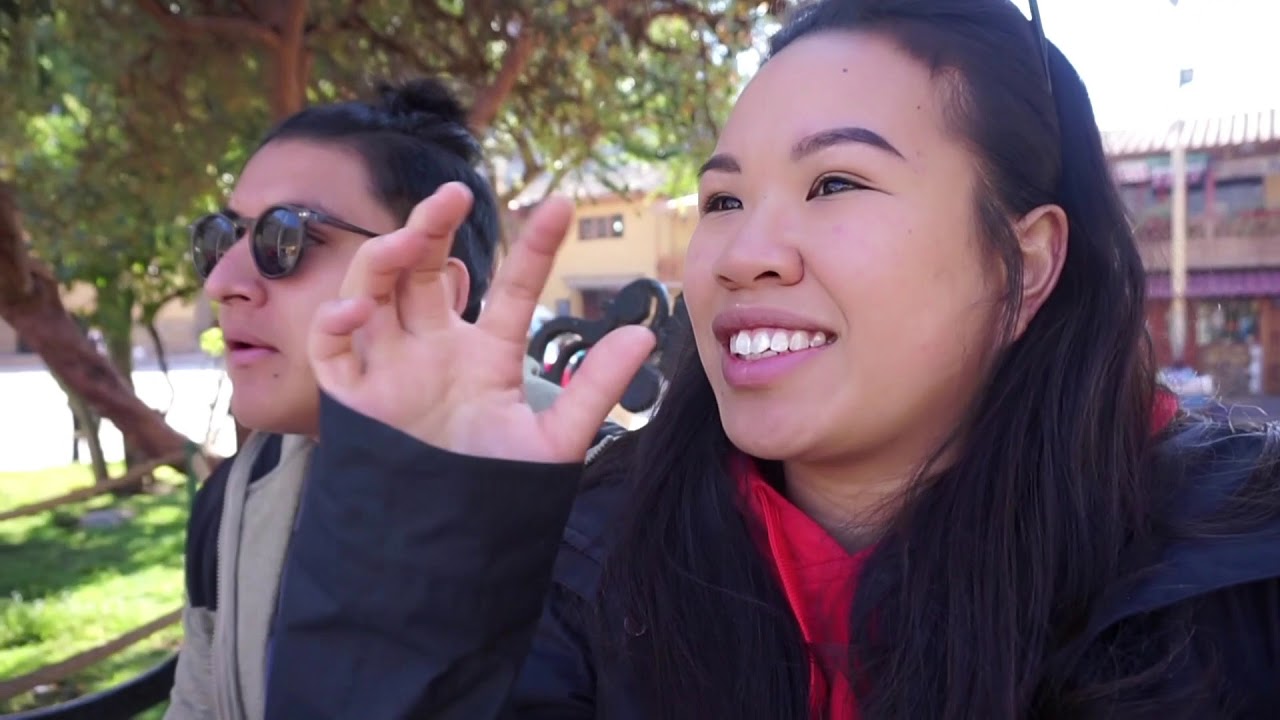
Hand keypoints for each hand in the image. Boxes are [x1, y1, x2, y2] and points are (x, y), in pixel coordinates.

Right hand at [308, 182, 655, 462]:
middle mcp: (434, 348)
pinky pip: (331, 345)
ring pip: (375, 287)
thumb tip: (643, 335)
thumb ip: (592, 388)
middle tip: (455, 194)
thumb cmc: (496, 492)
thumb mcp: (554, 441)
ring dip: (386, 254)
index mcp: (485, 353)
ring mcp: (390, 365)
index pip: (511, 288)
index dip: (535, 248)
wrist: (446, 549)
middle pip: (426, 268)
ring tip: (412, 236)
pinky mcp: (351, 394)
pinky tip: (358, 307)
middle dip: (434, 225)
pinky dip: (335, 319)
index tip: (563, 206)